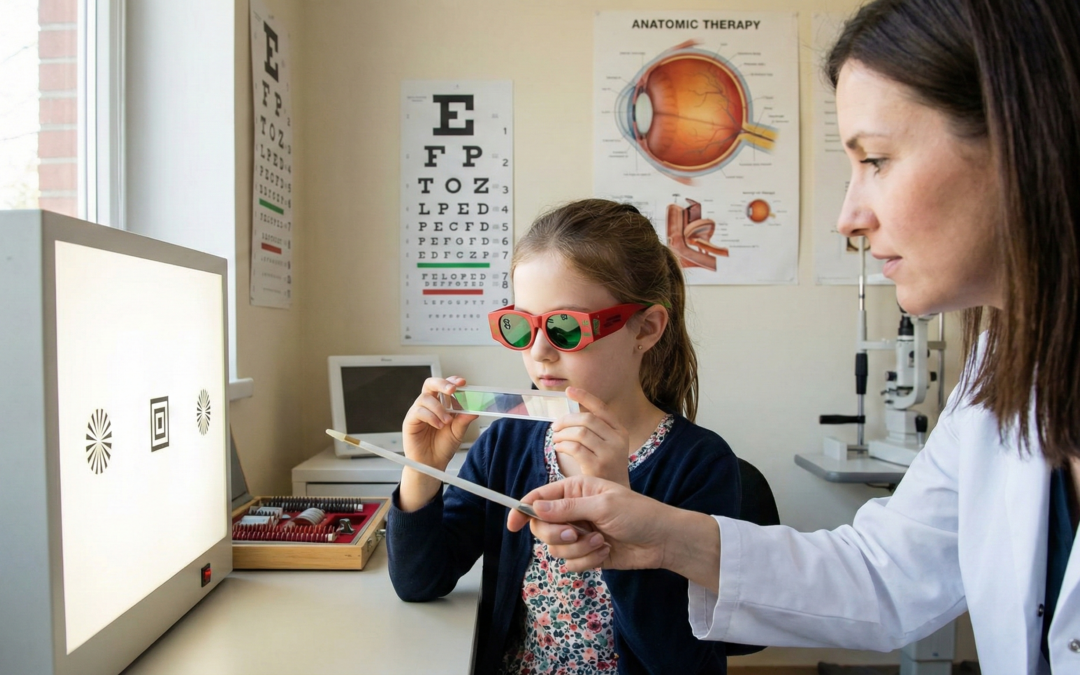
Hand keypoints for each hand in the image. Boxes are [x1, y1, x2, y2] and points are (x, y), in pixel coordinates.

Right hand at [399, 376, 477, 510]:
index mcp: (441, 404)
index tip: (463, 383)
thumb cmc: (443, 447)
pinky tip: (438, 425)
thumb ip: (464, 420)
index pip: (444, 386)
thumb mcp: (458, 432)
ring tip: (447, 421)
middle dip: (442, 383)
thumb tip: (474, 409)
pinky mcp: (410, 421)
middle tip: (452, 390)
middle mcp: (428, 405)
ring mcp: (418, 412)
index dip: (452, 381)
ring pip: (425, 398)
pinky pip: (418, 411)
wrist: (432, 464)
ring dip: (439, 408)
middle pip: (430, 384)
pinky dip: (431, 417)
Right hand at [506, 475, 720, 591]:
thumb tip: (536, 508)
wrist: (662, 540)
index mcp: (574, 490)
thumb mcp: (603, 505)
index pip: (539, 498)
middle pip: (542, 527)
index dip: (522, 510)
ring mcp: (579, 534)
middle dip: (557, 534)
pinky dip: (587, 561)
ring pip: (555, 549)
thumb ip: (567, 507)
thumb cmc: (638, 514)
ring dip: (578, 550)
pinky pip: (570, 563)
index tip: (512, 525)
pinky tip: (605, 553)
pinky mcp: (586, 554)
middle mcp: (572, 512)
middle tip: (576, 533)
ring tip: (601, 543)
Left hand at [550, 387, 630, 487]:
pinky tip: (558, 447)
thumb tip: (570, 414)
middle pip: (587, 419)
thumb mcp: (607, 445)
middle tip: (555, 425)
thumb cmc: (605, 467)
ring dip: (562, 433)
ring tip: (556, 438)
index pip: (601, 408)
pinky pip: (574, 448)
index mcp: (620, 431)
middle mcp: (617, 440)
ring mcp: (609, 453)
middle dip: (567, 419)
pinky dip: (562, 445)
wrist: (613, 495)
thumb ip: (595, 430)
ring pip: (579, 432)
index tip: (569, 391)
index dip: (584, 397)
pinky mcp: (597, 466)